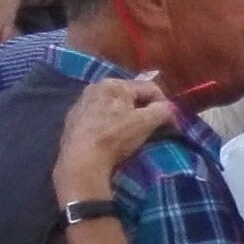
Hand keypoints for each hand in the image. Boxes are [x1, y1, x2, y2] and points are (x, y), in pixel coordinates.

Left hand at [53, 76, 177, 201]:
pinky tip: (110, 136)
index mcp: (115, 84)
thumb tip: (168, 109)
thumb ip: (164, 110)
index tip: (170, 123)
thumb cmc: (116, 136)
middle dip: (143, 109)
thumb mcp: (147, 122)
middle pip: (130, 95)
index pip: (151, 89)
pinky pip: (98, 116)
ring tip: (130, 132)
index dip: (165, 105)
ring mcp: (81, 103)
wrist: (81, 159)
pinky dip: (108, 123)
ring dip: (125, 115)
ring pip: (113, 105)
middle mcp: (96, 87)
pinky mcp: (72, 119)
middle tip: (150, 127)